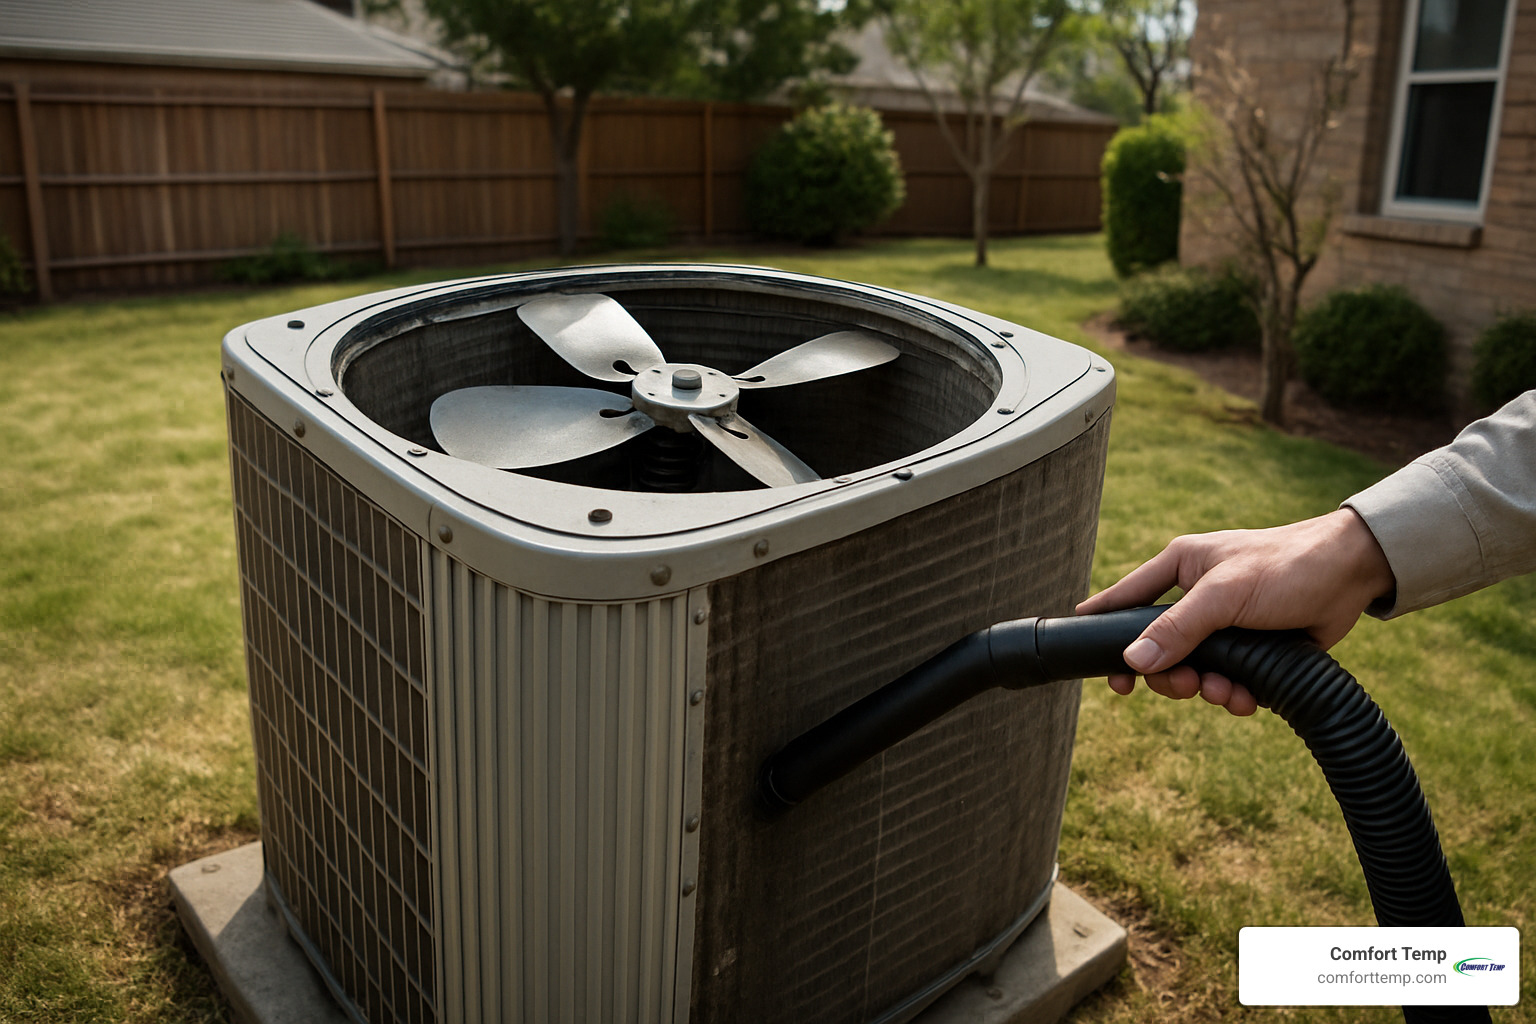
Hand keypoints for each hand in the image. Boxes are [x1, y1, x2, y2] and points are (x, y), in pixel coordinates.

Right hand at [1075, 509, 1395, 715]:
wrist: (1351, 575)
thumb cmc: (1286, 566)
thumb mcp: (1224, 594)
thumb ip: (1177, 628)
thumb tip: (1133, 662)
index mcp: (1180, 568)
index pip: (1125, 600)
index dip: (1104, 630)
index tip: (1092, 663)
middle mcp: (1196, 597)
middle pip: (1158, 650)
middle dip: (1169, 676)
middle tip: (1185, 687)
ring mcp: (1223, 626)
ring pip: (1192, 671)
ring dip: (1204, 689)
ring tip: (1226, 693)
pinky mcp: (1250, 650)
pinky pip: (1225, 682)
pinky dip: (1232, 695)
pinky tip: (1246, 698)